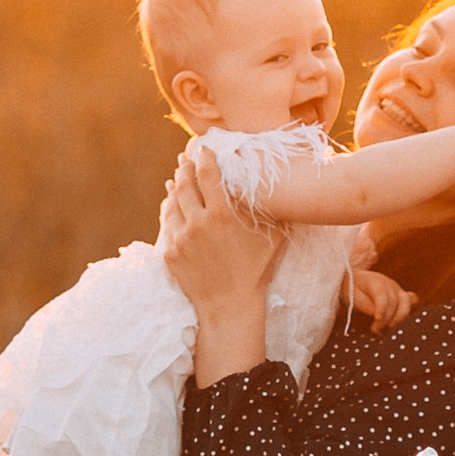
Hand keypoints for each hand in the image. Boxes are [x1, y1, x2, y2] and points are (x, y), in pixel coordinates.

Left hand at [158, 141, 281, 313]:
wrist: (230, 307)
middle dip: (185, 168)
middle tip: (185, 158)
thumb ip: (274, 213)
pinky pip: (167, 225)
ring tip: (176, 179)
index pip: (207, 175)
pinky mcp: (170, 253)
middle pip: (185, 185)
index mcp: (222, 215)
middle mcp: (197, 223)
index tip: (203, 148)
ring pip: (172, 204)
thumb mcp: (271, 240)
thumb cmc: (255, 272)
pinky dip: (169, 212)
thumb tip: (287, 194)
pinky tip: (171, 206)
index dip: (204, 158)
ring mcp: (180, 238)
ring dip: (175, 188)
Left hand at [346, 264, 416, 330]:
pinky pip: (412, 300)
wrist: (354, 281)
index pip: (382, 293)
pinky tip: (397, 323)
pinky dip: (407, 311)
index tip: (377, 319)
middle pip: (395, 301)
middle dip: (387, 318)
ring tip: (387, 329)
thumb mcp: (352, 298)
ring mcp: (397, 288)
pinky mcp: (401, 295)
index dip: (382, 307)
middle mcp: (389, 284)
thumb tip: (379, 316)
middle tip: (375, 330)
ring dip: (399, 318)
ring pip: (406, 302)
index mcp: (374, 281)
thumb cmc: (352, 292)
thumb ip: (366, 306)